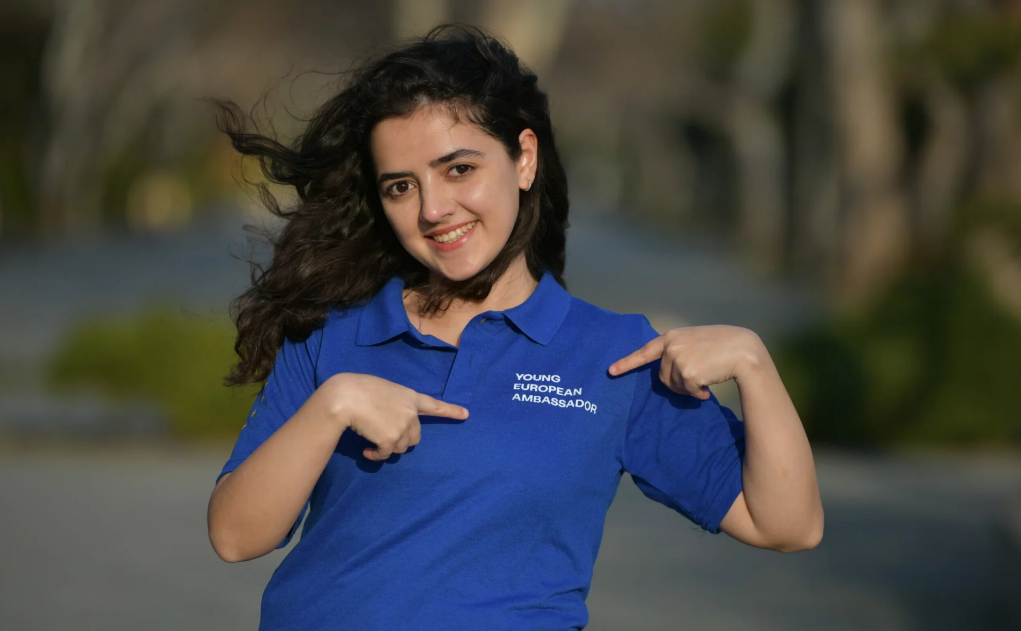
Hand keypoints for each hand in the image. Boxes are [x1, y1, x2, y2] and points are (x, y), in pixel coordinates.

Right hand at [318, 373, 468, 460]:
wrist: (346, 396)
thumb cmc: (358, 389)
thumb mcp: (382, 391)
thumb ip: (393, 405)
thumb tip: (388, 425)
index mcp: (409, 396)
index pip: (434, 405)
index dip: (450, 410)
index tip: (465, 414)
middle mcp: (411, 412)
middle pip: (415, 437)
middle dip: (401, 440)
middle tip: (383, 435)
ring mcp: (403, 426)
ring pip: (401, 447)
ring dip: (387, 447)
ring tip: (371, 438)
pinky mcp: (391, 439)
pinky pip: (386, 454)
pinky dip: (376, 455)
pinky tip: (367, 450)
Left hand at [607, 325, 759, 398]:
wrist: (743, 349)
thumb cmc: (723, 345)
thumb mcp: (695, 340)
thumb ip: (678, 351)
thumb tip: (668, 375)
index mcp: (671, 337)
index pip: (645, 351)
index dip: (627, 363)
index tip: (611, 371)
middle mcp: (671, 347)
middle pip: (663, 377)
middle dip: (677, 383)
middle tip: (697, 378)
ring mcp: (678, 360)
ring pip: (675, 386)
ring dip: (689, 388)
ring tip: (707, 377)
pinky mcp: (687, 374)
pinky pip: (688, 393)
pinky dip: (698, 394)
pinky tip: (710, 386)